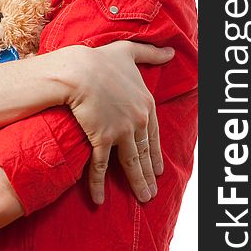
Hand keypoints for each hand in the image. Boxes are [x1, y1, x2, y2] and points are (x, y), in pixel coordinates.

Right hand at [63, 41, 173, 203]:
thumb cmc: (101, 59)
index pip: (154, 135)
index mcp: (146, 104)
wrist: (79, 70)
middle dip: (149, 175)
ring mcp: (121, 132)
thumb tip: (171, 51)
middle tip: (152, 193)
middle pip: (145, 153)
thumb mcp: (130, 52)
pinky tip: (100, 199)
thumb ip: (151, 53)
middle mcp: (138, 121)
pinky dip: (98, 184)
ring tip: (142, 199)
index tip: (158, 169)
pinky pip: (100, 167)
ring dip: (136, 183)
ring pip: (130, 163)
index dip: (156, 153)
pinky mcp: (102, 139)